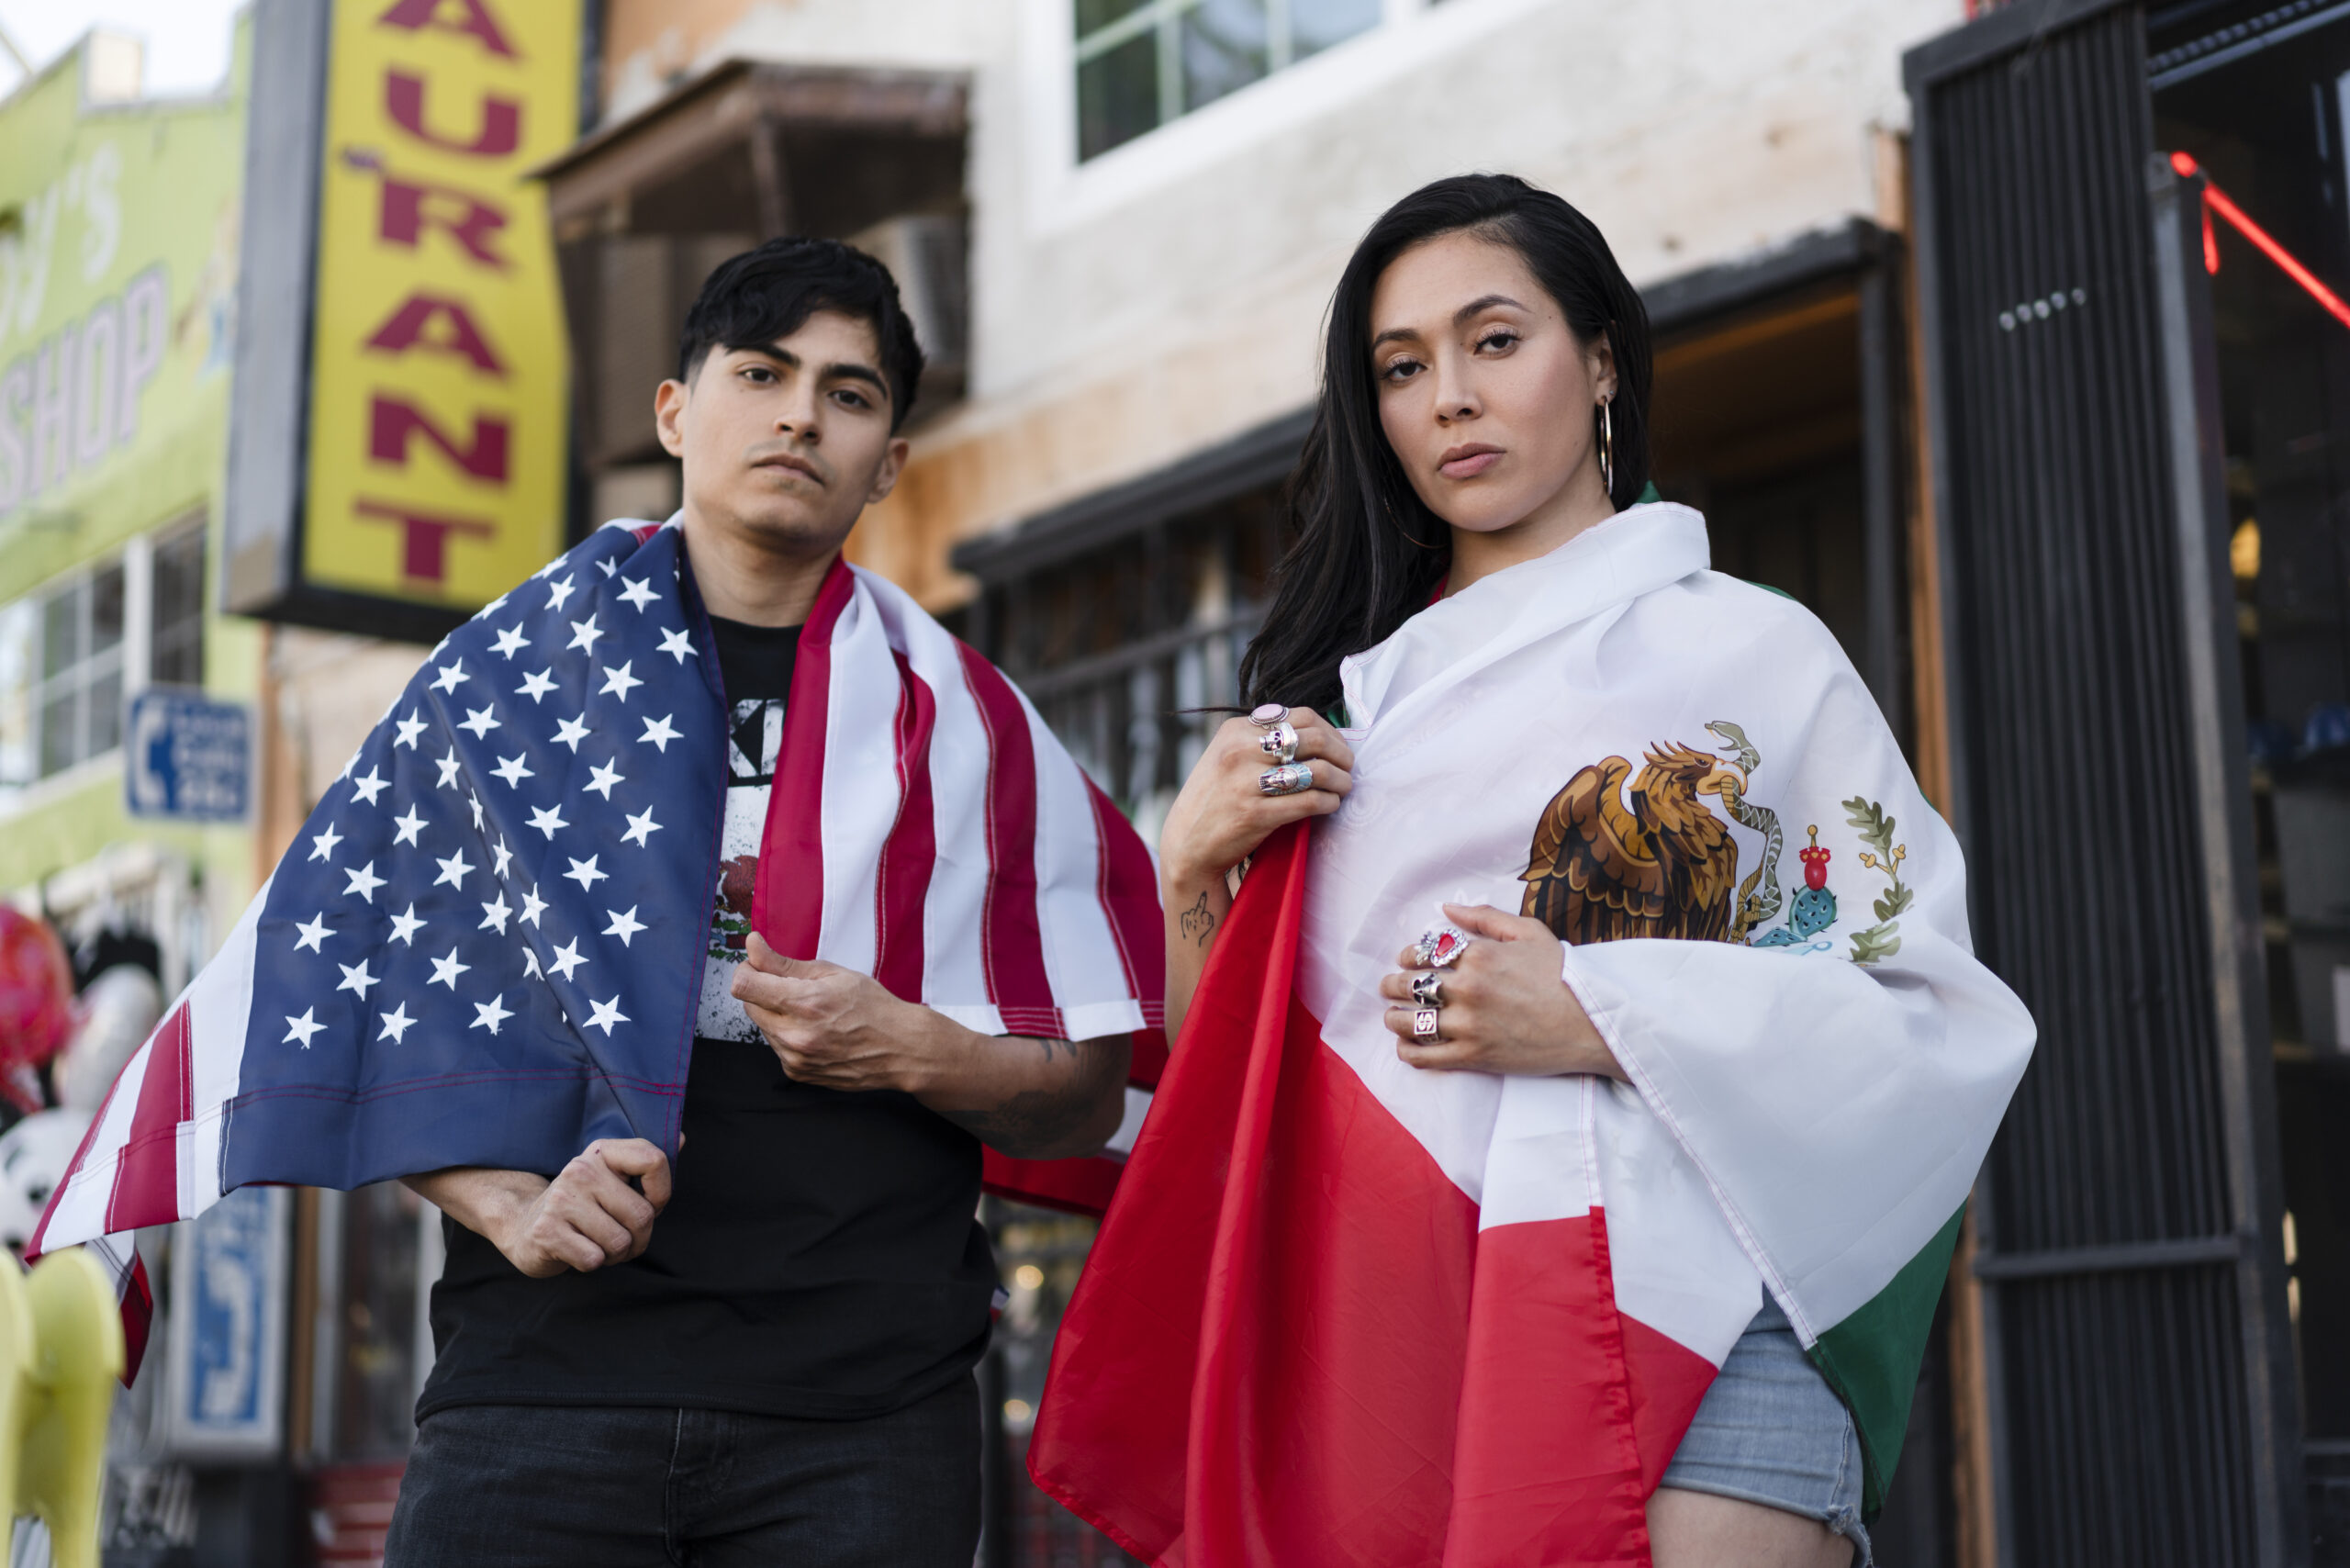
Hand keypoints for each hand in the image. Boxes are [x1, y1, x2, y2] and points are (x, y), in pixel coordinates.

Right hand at [492, 1138, 671, 1277]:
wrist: (523, 1224)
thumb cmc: (582, 1205)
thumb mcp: (611, 1177)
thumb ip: (645, 1163)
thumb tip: (683, 1139)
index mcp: (602, 1152)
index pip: (654, 1160)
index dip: (662, 1192)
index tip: (650, 1204)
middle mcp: (581, 1170)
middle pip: (642, 1215)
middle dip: (639, 1239)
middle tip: (621, 1238)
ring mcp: (561, 1200)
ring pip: (619, 1242)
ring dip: (616, 1254)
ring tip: (598, 1244)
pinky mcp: (546, 1231)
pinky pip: (594, 1259)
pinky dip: (592, 1263)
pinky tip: (577, 1251)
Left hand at [731, 932, 936, 1091]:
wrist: (899, 1049)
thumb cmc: (872, 1006)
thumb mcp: (832, 973)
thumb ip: (784, 963)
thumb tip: (752, 945)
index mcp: (803, 1003)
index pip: (743, 985)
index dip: (747, 970)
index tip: (758, 966)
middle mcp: (794, 1035)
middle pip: (748, 1006)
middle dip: (762, 992)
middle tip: (793, 987)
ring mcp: (794, 1058)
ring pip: (762, 1026)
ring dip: (776, 1015)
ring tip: (812, 1013)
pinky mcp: (796, 1073)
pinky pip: (776, 1046)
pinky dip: (788, 1035)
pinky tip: (815, 1031)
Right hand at [1158, 707, 1354, 891]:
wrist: (1186, 844)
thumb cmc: (1214, 800)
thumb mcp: (1226, 757)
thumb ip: (1260, 741)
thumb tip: (1316, 735)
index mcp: (1235, 731)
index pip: (1300, 716)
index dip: (1329, 731)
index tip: (1337, 747)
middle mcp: (1239, 751)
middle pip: (1313, 739)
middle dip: (1341, 754)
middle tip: (1348, 768)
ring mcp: (1246, 783)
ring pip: (1316, 770)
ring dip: (1340, 780)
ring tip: (1343, 788)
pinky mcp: (1255, 815)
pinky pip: (1309, 802)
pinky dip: (1328, 802)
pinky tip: (1329, 805)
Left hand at [1377, 903, 1622, 1078]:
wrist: (1592, 1025)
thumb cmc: (1565, 976)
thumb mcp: (1530, 932)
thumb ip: (1485, 917)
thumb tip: (1446, 908)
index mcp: (1479, 955)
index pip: (1424, 951)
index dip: (1408, 955)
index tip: (1406, 960)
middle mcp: (1467, 989)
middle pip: (1410, 985)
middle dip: (1392, 985)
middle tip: (1388, 988)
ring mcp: (1468, 1025)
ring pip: (1409, 1022)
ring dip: (1393, 1018)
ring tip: (1392, 1016)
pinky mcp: (1474, 1057)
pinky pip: (1425, 1057)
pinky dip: (1408, 1052)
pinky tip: (1407, 1047)